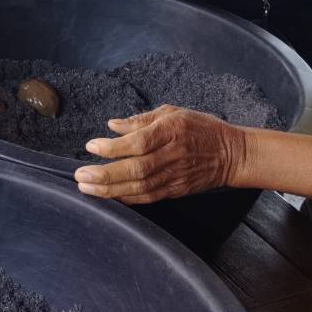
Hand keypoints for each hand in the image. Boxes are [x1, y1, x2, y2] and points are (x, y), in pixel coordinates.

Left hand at [73, 106, 247, 204]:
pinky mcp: (176, 190)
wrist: (231, 154)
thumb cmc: (199, 128)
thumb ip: (140, 120)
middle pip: (135, 169)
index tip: (92, 145)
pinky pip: (148, 197)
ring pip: (139, 187)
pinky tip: (109, 197)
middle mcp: (172, 155)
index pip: (139, 142)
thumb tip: (112, 125)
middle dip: (105, 175)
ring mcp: (174, 176)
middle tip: (80, 176)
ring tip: (87, 188)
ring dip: (110, 190)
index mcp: (171, 131)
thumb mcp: (172, 112)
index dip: (114, 147)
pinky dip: (127, 199)